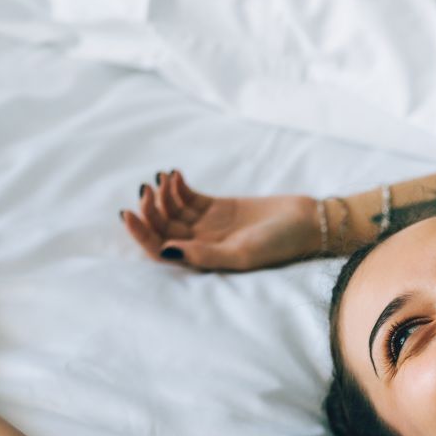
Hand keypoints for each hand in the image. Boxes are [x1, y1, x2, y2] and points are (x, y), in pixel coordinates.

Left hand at [120, 170, 320, 270]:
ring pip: (171, 211)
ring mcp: (208, 226)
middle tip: (148, 188)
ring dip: (162, 194)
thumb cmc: (279, 244)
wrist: (306, 222)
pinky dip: (176, 186)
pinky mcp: (218, 207)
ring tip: (164, 177)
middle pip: (162, 229)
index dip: (141, 235)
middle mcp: (202, 245)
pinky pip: (187, 197)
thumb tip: (165, 251)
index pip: (160, 251)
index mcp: (204, 262)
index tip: (128, 213)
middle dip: (149, 209)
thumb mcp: (242, 253)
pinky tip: (174, 174)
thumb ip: (204, 255)